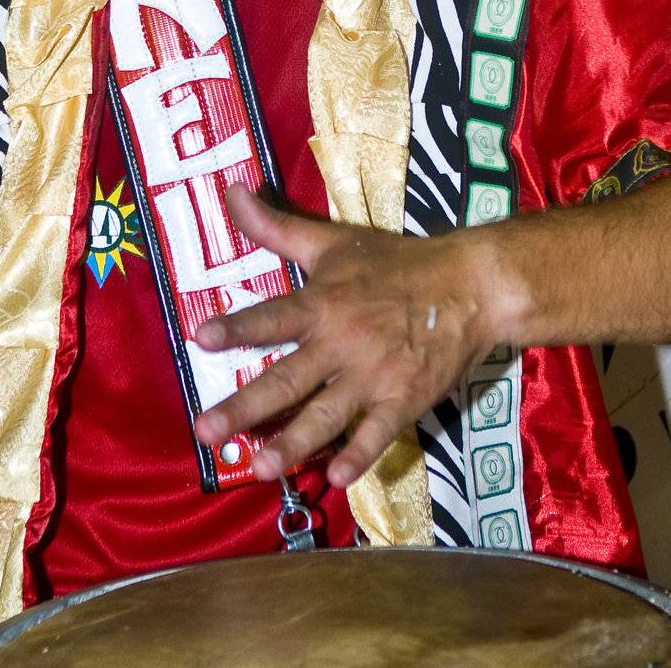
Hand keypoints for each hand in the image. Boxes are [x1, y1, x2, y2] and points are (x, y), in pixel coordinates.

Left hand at [193, 185, 498, 488]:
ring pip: (325, 415)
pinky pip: (377, 433)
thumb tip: (232, 191)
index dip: (237, 327)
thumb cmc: (395, 264)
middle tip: (205, 432)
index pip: (272, 317)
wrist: (469, 286)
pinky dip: (359, 455)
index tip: (201, 339)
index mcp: (321, 303)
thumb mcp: (332, 242)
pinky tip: (337, 478)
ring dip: (292, 444)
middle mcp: (341, 342)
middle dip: (244, 407)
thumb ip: (276, 227)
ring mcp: (373, 375)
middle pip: (286, 379)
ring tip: (261, 469)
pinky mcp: (404, 400)